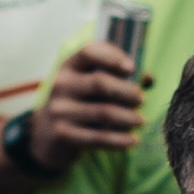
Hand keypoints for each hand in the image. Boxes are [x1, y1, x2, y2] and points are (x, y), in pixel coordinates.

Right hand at [28, 40, 144, 172]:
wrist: (44, 135)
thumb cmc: (77, 104)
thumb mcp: (86, 84)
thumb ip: (112, 77)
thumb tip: (148, 78)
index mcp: (69, 66)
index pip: (89, 52)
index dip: (113, 57)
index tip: (131, 68)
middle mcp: (61, 85)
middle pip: (100, 83)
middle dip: (127, 92)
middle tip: (140, 99)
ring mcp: (60, 110)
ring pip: (103, 112)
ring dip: (128, 117)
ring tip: (140, 121)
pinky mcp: (63, 134)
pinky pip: (97, 137)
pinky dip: (119, 140)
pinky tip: (132, 141)